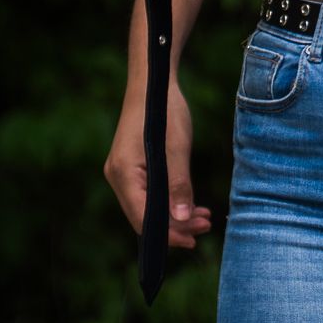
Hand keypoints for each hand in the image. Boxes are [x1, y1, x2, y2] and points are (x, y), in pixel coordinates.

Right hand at [104, 79, 211, 251]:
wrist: (151, 83)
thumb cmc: (164, 110)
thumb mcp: (177, 148)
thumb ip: (180, 185)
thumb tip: (184, 220)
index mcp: (123, 173)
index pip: (143, 217)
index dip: (168, 233)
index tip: (193, 239)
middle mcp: (117, 176)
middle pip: (143, 216)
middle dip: (175, 226)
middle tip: (205, 227)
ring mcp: (121, 173)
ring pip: (147, 206)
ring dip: (175, 215)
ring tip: (204, 218)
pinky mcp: (130, 168)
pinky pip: (147, 194)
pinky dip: (168, 201)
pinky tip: (191, 205)